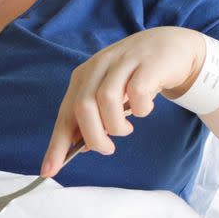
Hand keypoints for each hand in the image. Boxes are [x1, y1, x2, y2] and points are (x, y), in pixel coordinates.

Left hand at [41, 27, 205, 175]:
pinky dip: (140, 110)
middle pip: (83, 107)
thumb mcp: (109, 95)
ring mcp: (123, 62)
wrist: (170, 46)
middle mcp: (98, 67)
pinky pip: (137, 92)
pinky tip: (144, 109)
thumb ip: (94, 118)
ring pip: (106, 99)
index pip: (65, 116)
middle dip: (94, 137)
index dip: (56, 145)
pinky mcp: (148, 64)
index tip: (48, 171)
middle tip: (108, 148)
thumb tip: (82, 147)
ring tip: (126, 130)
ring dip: (117, 126)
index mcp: (82, 78)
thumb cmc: (135, 78)